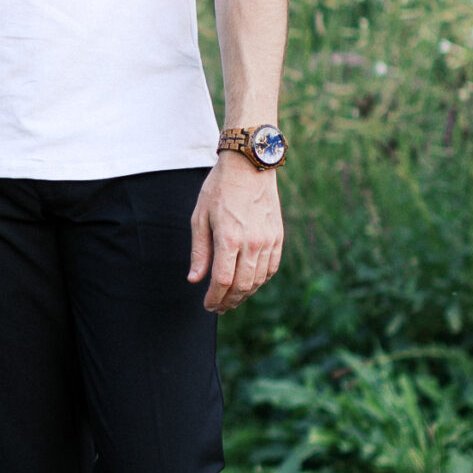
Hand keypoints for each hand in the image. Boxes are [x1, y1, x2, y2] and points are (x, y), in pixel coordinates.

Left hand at [189, 156, 283, 313]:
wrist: (249, 164)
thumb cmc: (219, 188)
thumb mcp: (200, 217)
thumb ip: (199, 251)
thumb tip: (194, 280)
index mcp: (228, 238)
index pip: (223, 281)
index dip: (214, 298)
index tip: (207, 305)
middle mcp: (252, 243)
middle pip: (242, 286)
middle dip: (229, 302)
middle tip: (218, 307)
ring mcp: (268, 240)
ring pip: (258, 280)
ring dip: (244, 295)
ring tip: (232, 299)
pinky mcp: (278, 236)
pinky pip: (271, 268)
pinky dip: (260, 281)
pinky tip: (250, 283)